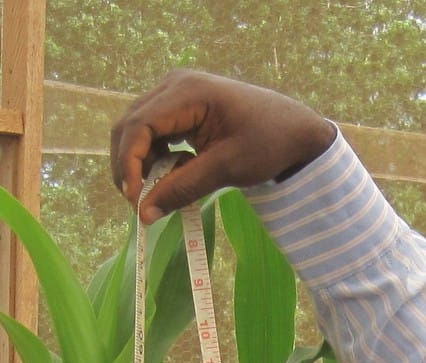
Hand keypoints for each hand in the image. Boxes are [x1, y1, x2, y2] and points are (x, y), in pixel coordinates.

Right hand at [110, 71, 336, 222]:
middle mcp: (175, 85)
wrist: (296, 130)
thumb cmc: (268, 143)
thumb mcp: (226, 169)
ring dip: (141, 164)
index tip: (134, 199)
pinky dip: (155, 158)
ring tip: (157, 192)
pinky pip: (154, 133)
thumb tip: (144, 213)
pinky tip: (171, 176)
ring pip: (138, 130)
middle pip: (131, 125)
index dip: (129, 163)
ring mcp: (177, 93)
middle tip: (139, 203)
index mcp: (186, 91)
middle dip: (129, 166)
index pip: (138, 125)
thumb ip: (182, 188)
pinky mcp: (182, 107)